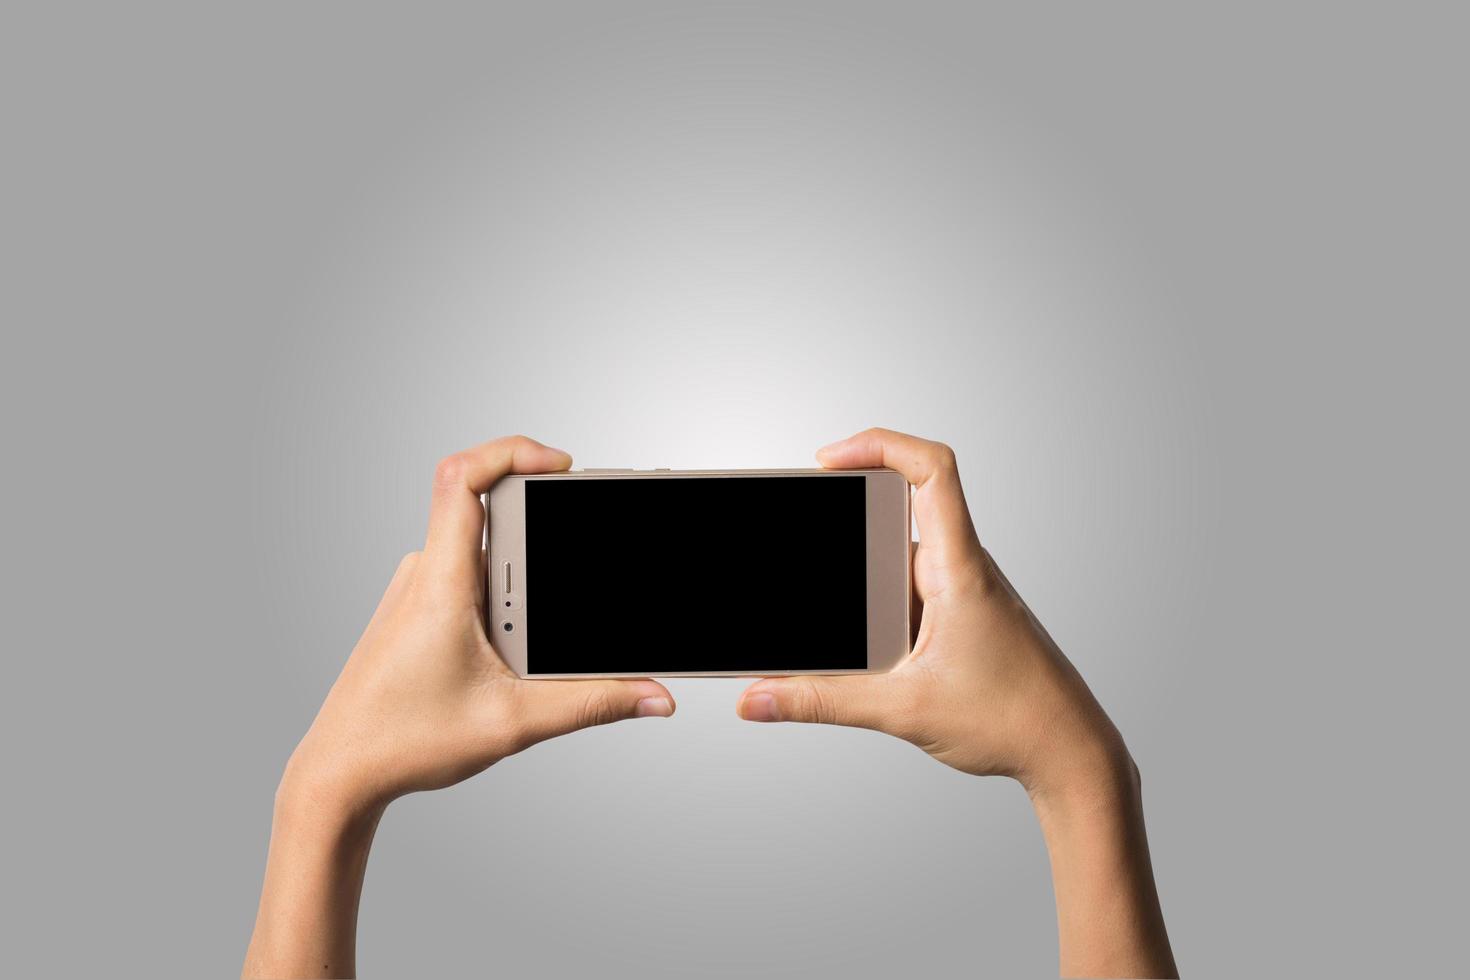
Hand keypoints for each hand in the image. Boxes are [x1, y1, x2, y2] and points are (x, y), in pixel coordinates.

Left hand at [245, 435, 674, 978]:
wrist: (338, 773)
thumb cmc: (403, 743)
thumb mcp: (513, 724)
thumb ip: (593, 703)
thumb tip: (653, 695)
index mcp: (440, 583)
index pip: (463, 478)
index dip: (513, 451)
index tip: (561, 466)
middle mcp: (422, 574)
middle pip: (486, 511)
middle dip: (539, 537)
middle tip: (567, 572)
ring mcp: (415, 590)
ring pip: (479, 552)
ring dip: (518, 581)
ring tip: (525, 641)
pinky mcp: (415, 609)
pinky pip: (464, 578)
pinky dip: (499, 600)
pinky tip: (507, 651)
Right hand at [737, 427, 1118, 793]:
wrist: (1069, 752)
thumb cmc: (1016, 719)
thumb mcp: (903, 709)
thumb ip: (821, 701)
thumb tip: (759, 697)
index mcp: (958, 568)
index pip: (931, 470)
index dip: (879, 444)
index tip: (828, 460)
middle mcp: (963, 568)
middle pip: (905, 502)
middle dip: (851, 509)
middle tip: (806, 523)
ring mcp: (963, 590)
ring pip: (904, 550)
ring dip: (864, 563)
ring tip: (827, 593)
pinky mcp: (960, 616)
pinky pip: (911, 586)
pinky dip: (879, 598)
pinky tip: (861, 637)